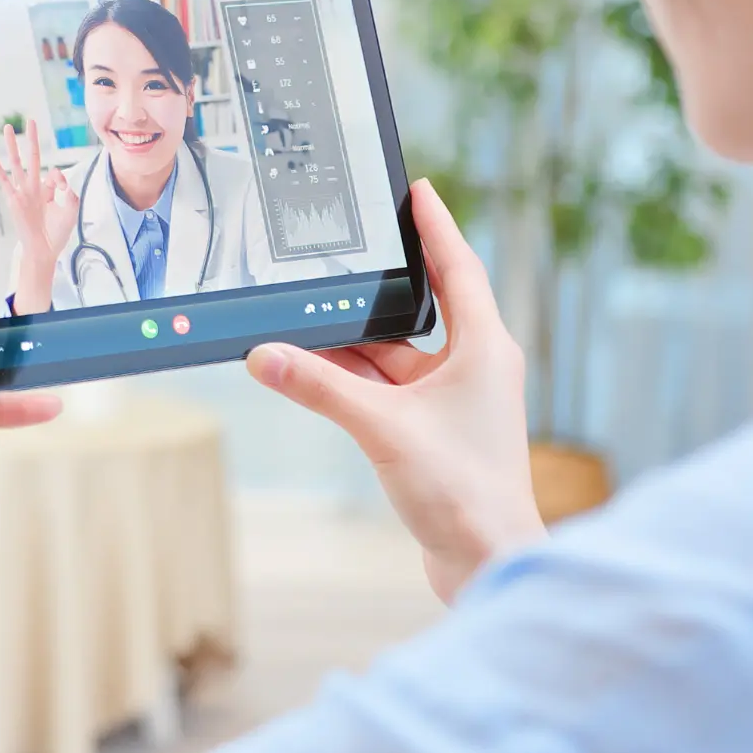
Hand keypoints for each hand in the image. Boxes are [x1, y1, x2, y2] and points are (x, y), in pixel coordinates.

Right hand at [0, 121, 78, 267]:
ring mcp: (23, 191)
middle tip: (31, 120)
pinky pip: (4, 180)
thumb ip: (69, 192)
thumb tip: (60, 176)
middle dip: (32, 139)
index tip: (63, 187)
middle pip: (33, 157)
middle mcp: (35, 187)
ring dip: (13, 146)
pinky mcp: (14, 199)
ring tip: (8, 128)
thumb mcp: (71, 210)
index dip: (59, 178)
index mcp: (49, 189)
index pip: (54, 173)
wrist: (44, 249)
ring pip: (17, 163)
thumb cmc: (58, 232)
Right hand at [247, 180, 545, 603]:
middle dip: (380, 287)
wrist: (487, 562)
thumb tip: (265, 356)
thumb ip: (320, 388)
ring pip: (398, 356)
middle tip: (350, 250)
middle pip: (421, 309)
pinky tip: (318, 370)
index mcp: (483, 347)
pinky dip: (357, 379)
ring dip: (356, 345)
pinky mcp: (437, 429)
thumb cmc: (462, 492)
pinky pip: (391, 387)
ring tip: (309, 318)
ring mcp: (456, 400)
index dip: (438, 225)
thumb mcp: (382, 426)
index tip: (419, 190)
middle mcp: (474, 365)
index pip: (459, 267)